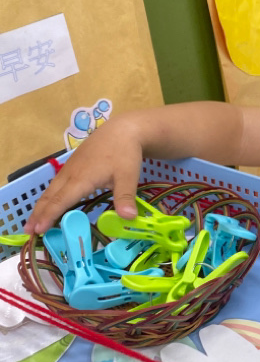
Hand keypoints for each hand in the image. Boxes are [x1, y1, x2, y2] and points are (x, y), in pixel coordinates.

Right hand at [27, 116, 142, 233]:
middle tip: (29, 231)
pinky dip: (49, 198)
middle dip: (38, 214)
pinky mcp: (72, 167)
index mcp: (81, 178)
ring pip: (51, 190)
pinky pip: (56, 185)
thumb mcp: (128, 176)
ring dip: (41, 206)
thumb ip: (125, 197)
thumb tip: (128, 218)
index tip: (39, 230)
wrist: (122, 130)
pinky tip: (50, 205)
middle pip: (50, 196)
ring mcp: (70, 169)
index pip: (61, 201)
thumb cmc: (124, 153)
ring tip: (34, 223)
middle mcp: (70, 174)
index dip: (49, 216)